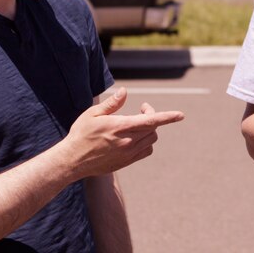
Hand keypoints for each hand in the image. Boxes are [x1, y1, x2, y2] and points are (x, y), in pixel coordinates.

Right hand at [63, 88, 183, 177]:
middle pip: (153, 128)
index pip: (151, 121)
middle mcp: (127, 141)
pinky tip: (136, 136)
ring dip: (150, 129)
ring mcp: (128, 153)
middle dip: (152, 116)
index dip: (168, 117)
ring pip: (151, 139)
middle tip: (142, 108)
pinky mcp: (126, 162)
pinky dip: (146, 142)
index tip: (181, 115)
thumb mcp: (92, 114)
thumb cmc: (81, 134)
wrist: (72, 161)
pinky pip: (146, 151)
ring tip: (137, 122)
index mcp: (121, 127)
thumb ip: (112, 104)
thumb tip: (125, 92)